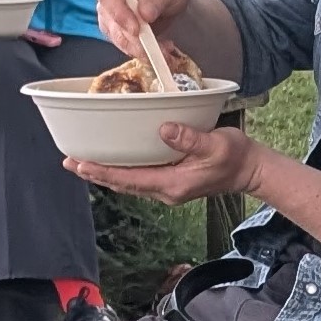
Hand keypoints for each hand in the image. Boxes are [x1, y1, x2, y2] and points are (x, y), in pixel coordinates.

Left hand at [64, 121, 256, 204]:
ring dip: (104, 174)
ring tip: (81, 163)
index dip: (103, 171)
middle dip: (95, 174)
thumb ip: (190, 138)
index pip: (130, 179)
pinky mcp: (170, 181)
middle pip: (123, 184)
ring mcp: (167, 188)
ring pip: (128, 183)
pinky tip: (110, 163)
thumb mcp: (216, 144)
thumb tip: (164, 129)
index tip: (81, 164)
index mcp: (173, 184)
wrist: (250, 170)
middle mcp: (166, 190)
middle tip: (70, 161)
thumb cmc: (235, 157)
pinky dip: (120, 172)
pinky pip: (138, 179)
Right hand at [98, 0, 190, 55]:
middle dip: (134, 40)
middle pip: (111, 22)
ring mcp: (110, 15)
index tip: (136, 30)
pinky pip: (126, 46)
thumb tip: (144, 14)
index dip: (119, 14)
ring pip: (118, 38)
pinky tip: (162, 50)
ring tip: (166, 50)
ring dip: (141, 49)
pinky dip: (143, 52)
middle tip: (159, 49)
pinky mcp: (116, 31)